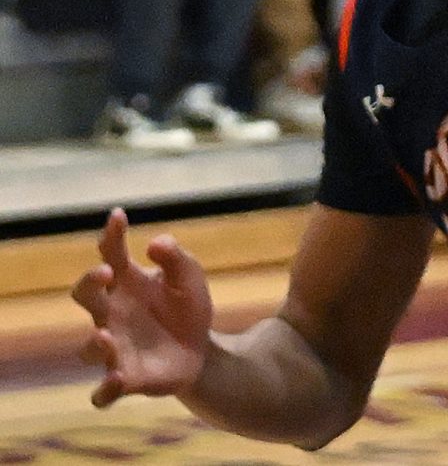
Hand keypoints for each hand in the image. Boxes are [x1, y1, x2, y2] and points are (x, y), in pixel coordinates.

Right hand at [72, 210, 214, 406]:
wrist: (200, 350)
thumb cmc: (186, 309)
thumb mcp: (190, 279)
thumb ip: (177, 258)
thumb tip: (156, 242)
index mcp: (127, 284)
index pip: (111, 254)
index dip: (110, 235)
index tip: (118, 216)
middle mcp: (112, 314)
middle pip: (86, 295)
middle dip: (89, 283)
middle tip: (107, 272)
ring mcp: (115, 348)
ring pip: (89, 349)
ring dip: (94, 342)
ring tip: (107, 335)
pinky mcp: (126, 379)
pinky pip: (104, 392)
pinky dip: (106, 390)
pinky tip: (118, 380)